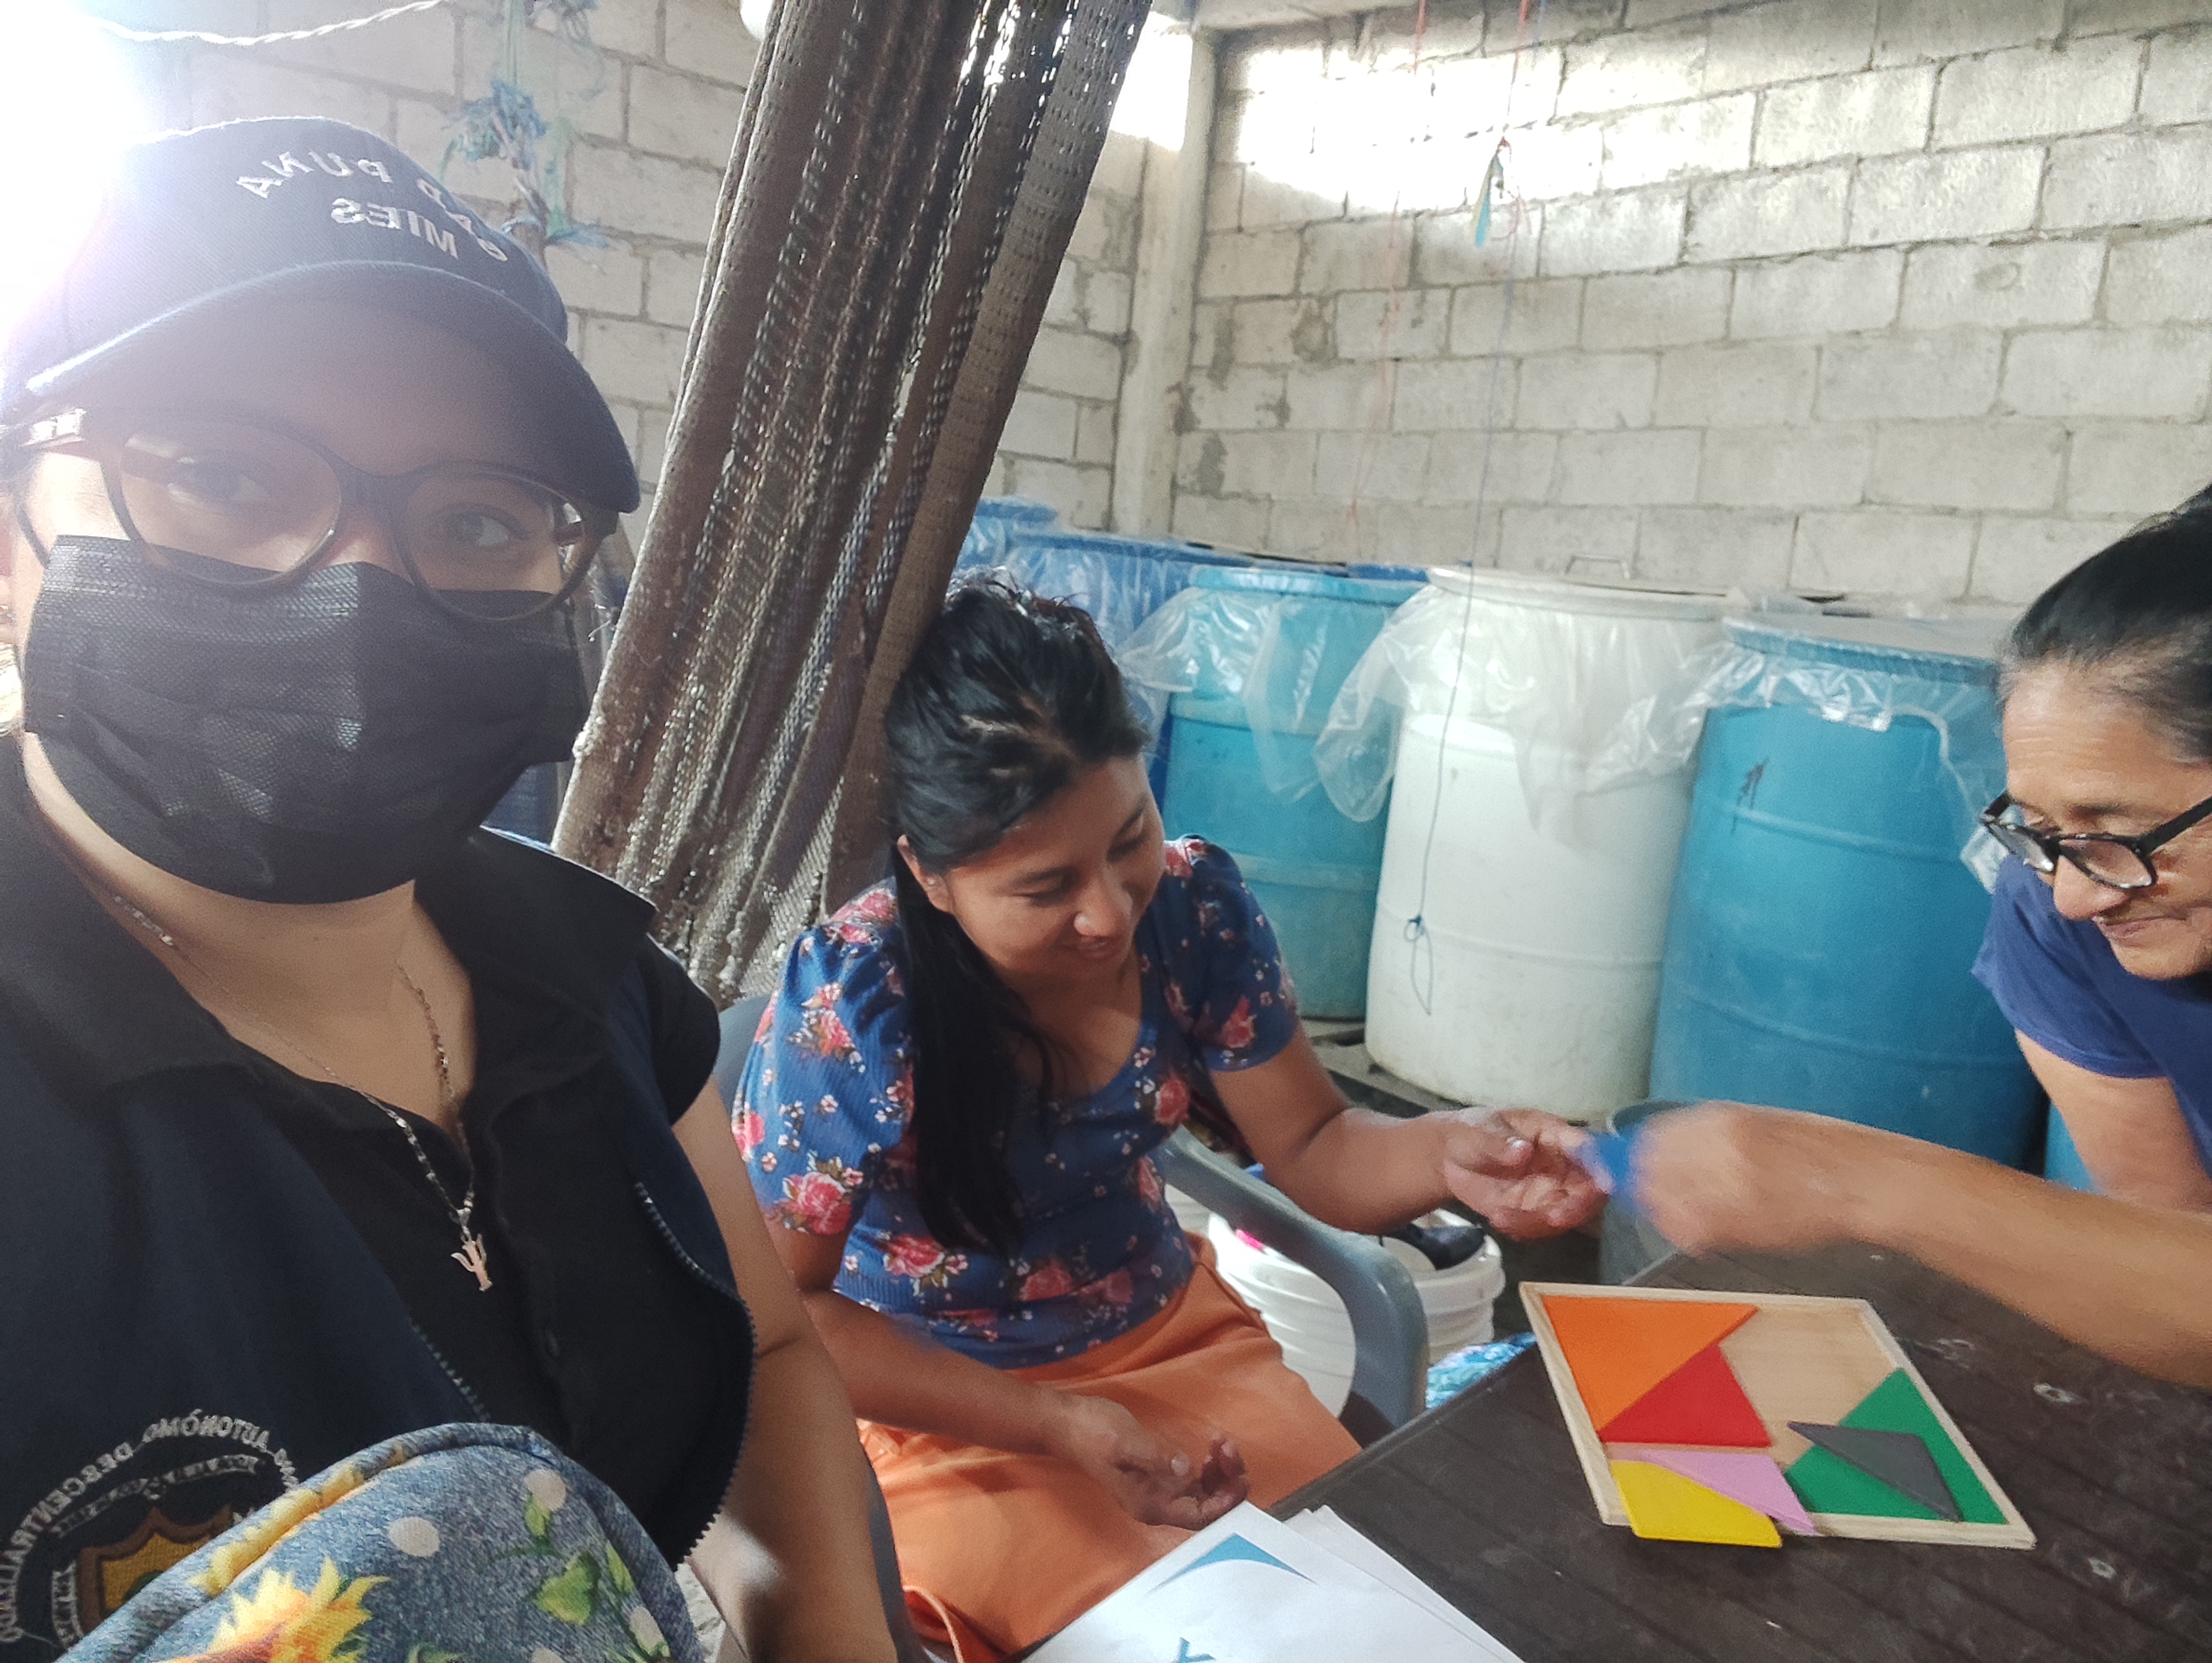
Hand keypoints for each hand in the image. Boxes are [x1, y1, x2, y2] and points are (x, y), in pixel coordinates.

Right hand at [1044, 1393, 1248, 1528]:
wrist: (1066, 1423)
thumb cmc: (1093, 1432)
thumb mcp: (1124, 1443)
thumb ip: (1155, 1458)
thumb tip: (1186, 1470)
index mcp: (1151, 1506)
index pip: (1201, 1516)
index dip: (1225, 1501)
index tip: (1239, 1474)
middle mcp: (1158, 1505)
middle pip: (1207, 1507)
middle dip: (1226, 1482)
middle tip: (1229, 1447)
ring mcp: (1159, 1491)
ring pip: (1204, 1494)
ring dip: (1220, 1473)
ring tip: (1222, 1442)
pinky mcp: (1158, 1475)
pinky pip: (1194, 1481)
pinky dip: (1209, 1467)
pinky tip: (1212, 1447)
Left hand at [1439, 1108, 1604, 1237]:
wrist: (1448, 1158)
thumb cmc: (1470, 1132)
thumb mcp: (1478, 1130)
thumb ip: (1499, 1142)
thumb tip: (1523, 1152)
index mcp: (1555, 1136)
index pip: (1588, 1150)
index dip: (1602, 1166)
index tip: (1605, 1185)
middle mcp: (1561, 1167)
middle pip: (1588, 1191)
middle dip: (1577, 1207)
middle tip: (1553, 1218)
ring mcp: (1549, 1192)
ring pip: (1563, 1214)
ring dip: (1540, 1224)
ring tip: (1501, 1218)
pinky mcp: (1533, 1213)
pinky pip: (1540, 1228)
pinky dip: (1524, 1231)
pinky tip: (1499, 1221)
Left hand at [1633, 1102, 1890, 1254]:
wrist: (1864, 1182)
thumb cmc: (1821, 1147)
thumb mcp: (1759, 1120)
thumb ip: (1709, 1134)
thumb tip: (1663, 1145)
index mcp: (1722, 1120)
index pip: (1652, 1136)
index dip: (1631, 1151)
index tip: (1623, 1161)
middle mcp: (1716, 1153)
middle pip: (1649, 1170)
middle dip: (1639, 1180)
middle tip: (1645, 1188)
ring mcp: (1727, 1193)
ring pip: (1663, 1204)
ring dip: (1659, 1207)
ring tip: (1677, 1208)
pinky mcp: (1740, 1229)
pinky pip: (1691, 1232)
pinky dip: (1685, 1231)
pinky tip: (1699, 1229)